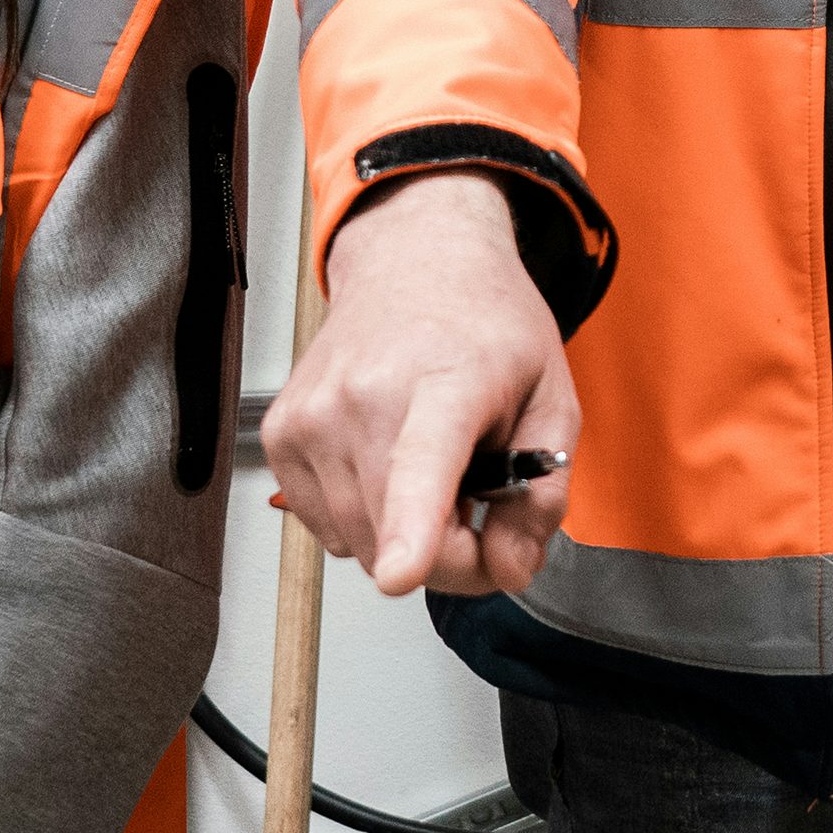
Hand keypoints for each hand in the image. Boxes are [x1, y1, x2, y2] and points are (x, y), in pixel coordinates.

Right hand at [261, 172, 575, 596]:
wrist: (411, 260)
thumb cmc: (481, 325)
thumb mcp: (552, 401)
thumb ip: (542, 495)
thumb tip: (508, 567)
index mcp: (446, 380)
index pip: (421, 464)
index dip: (412, 529)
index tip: (401, 572)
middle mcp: (364, 395)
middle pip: (394, 536)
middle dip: (449, 555)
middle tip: (477, 504)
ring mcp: (313, 416)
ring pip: (359, 545)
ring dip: (404, 535)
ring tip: (432, 469)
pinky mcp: (281, 436)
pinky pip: (326, 527)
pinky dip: (364, 517)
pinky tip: (387, 464)